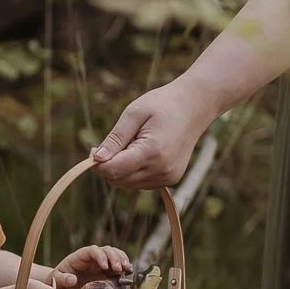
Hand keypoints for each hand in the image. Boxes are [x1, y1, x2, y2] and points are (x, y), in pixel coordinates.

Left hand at [51, 243, 131, 288]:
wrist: (63, 288)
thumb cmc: (58, 283)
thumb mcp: (56, 281)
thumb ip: (62, 279)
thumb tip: (73, 279)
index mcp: (79, 257)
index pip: (92, 250)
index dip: (100, 256)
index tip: (105, 266)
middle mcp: (92, 258)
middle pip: (106, 250)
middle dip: (114, 257)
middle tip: (119, 269)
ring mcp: (100, 263)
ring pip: (114, 254)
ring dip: (122, 259)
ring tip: (127, 269)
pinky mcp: (107, 271)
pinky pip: (118, 264)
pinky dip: (124, 265)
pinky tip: (128, 271)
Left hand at [92, 78, 212, 188]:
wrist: (195, 106)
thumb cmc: (162, 104)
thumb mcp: (134, 113)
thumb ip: (115, 138)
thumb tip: (96, 158)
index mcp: (152, 152)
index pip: (113, 171)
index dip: (97, 163)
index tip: (95, 148)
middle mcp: (162, 170)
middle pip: (118, 180)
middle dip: (109, 165)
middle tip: (117, 141)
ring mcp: (168, 177)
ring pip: (128, 184)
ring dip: (122, 168)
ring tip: (135, 143)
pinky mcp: (171, 179)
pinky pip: (140, 182)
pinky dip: (134, 171)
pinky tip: (143, 152)